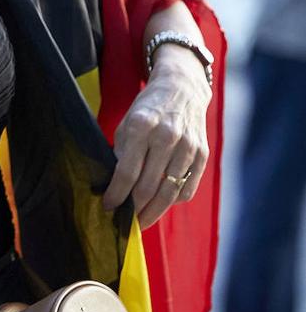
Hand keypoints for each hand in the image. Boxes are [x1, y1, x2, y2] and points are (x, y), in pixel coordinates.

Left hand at [101, 45, 211, 229]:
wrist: (181, 89)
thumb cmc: (148, 109)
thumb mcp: (127, 122)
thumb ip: (122, 152)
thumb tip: (115, 185)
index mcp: (141, 126)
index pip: (127, 172)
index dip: (117, 194)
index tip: (109, 207)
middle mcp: (166, 137)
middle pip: (148, 186)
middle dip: (135, 208)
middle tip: (125, 222)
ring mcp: (187, 146)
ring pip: (169, 192)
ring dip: (154, 211)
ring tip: (142, 221)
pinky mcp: (202, 154)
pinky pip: (187, 188)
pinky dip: (173, 200)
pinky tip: (162, 204)